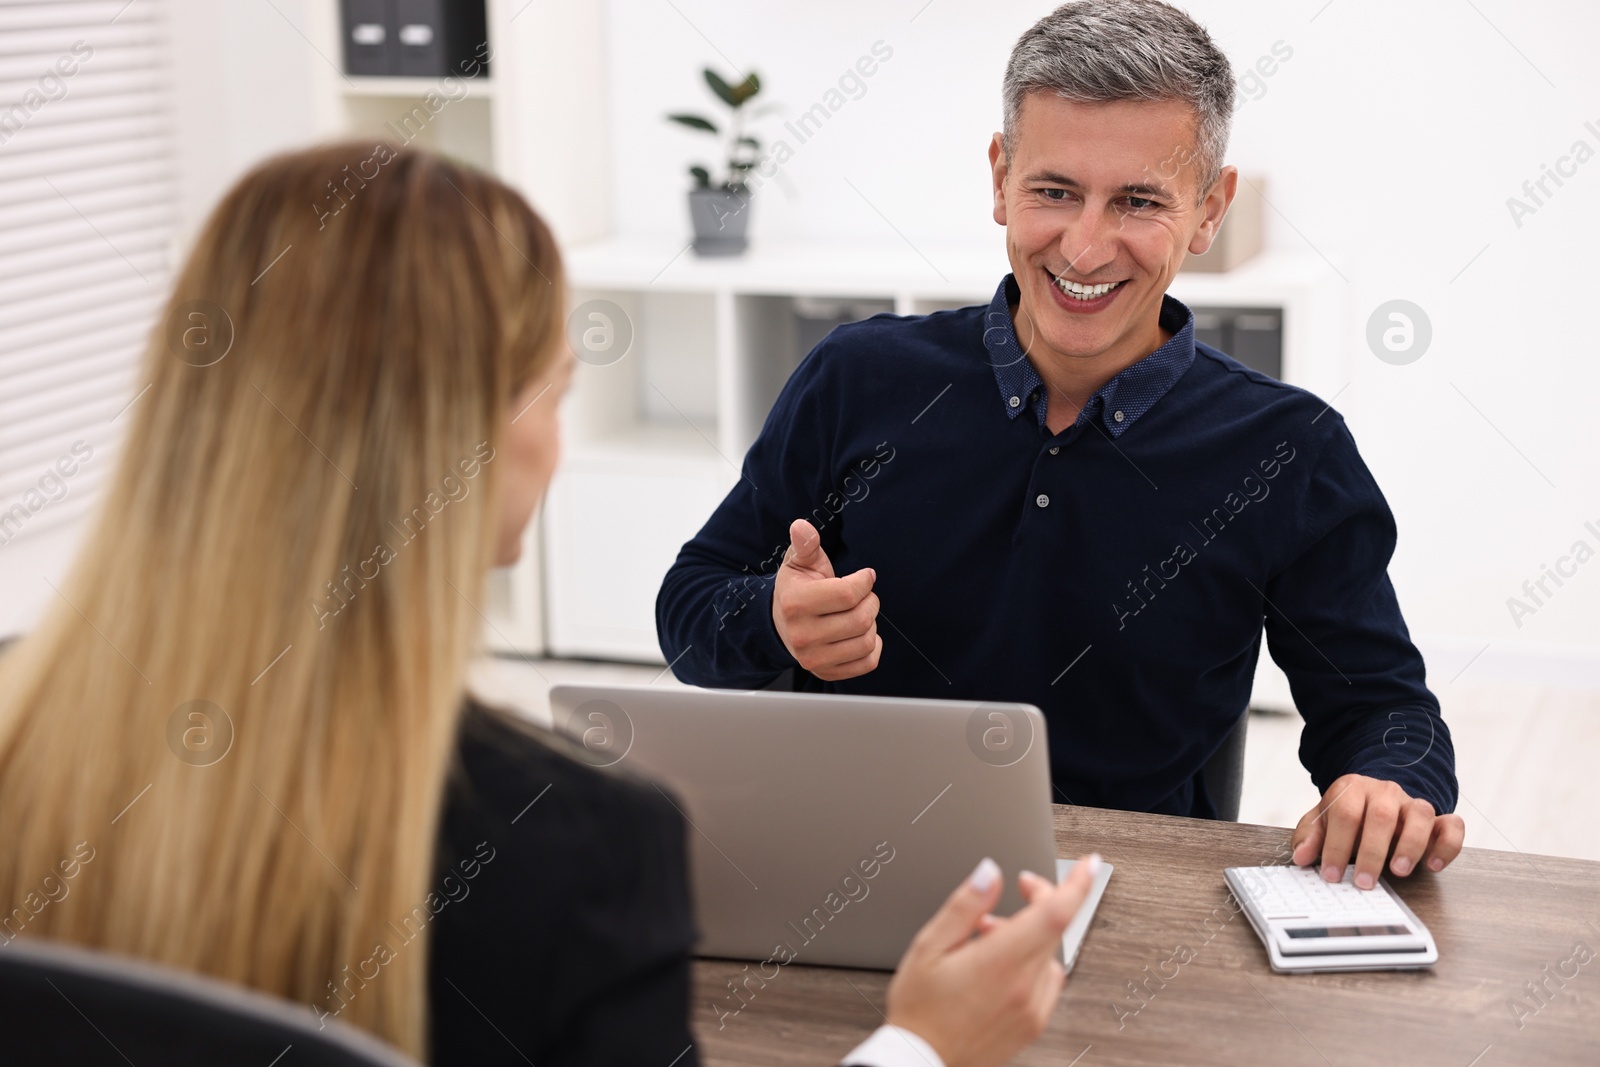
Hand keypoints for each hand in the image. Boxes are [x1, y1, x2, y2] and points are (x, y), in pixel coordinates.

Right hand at [771, 518, 880, 680]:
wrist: (782, 622)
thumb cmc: (797, 587)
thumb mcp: (799, 561)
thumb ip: (805, 544)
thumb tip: (802, 526)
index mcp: (795, 603)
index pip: (848, 594)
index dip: (864, 581)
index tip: (864, 576)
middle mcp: (802, 636)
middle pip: (861, 619)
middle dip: (870, 601)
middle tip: (863, 595)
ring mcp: (813, 659)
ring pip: (867, 641)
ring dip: (871, 624)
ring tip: (859, 613)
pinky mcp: (826, 673)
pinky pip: (867, 663)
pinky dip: (873, 647)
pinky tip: (861, 634)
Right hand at [885, 855, 1098, 1066]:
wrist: (921, 1061)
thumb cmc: (919, 1009)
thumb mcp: (928, 946)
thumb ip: (965, 905)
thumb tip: (990, 873)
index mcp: (998, 962)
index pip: (1054, 914)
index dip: (1077, 884)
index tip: (1089, 864)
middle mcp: (1023, 987)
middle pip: (1054, 928)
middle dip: (1041, 899)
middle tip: (1020, 887)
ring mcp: (1032, 1009)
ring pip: (1050, 953)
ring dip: (1032, 934)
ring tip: (990, 937)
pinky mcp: (1033, 1025)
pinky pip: (1048, 980)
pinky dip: (1033, 962)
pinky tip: (1003, 964)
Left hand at [1291, 774, 1464, 888]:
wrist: (1372, 798)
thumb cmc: (1346, 815)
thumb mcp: (1322, 820)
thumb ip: (1310, 836)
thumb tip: (1301, 857)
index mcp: (1352, 788)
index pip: (1345, 814)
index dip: (1337, 846)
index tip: (1332, 875)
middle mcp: (1385, 792)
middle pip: (1381, 816)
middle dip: (1371, 852)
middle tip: (1364, 882)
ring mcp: (1412, 804)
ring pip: (1421, 815)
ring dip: (1411, 845)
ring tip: (1398, 871)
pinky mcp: (1438, 819)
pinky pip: (1452, 826)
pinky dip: (1447, 845)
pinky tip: (1434, 865)